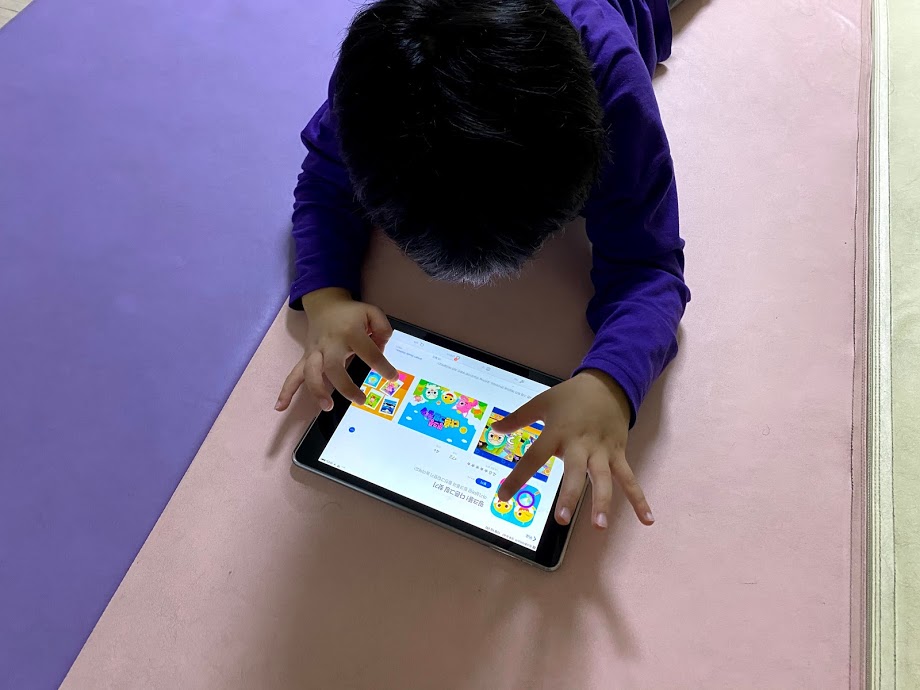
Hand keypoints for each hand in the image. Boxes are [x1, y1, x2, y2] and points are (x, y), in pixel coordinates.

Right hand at [275, 288, 398, 412]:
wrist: (325, 305)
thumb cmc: (351, 314)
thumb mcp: (372, 313)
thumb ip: (383, 330)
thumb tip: (381, 350)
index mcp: (350, 332)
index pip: (369, 352)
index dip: (382, 367)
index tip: (392, 377)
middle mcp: (330, 343)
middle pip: (334, 367)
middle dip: (346, 386)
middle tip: (361, 400)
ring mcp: (315, 352)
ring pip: (311, 373)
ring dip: (317, 391)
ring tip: (326, 407)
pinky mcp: (306, 358)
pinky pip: (294, 375)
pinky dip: (286, 391)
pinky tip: (280, 407)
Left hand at [492, 370, 653, 528]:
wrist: (608, 383)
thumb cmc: (570, 397)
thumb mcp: (541, 402)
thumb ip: (518, 418)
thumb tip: (494, 429)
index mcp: (557, 432)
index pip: (534, 457)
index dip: (518, 477)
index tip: (503, 496)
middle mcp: (580, 444)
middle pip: (574, 471)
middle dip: (570, 494)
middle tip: (561, 519)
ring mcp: (602, 451)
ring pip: (603, 478)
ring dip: (603, 501)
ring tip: (600, 526)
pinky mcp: (618, 453)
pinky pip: (629, 478)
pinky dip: (639, 498)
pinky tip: (647, 520)